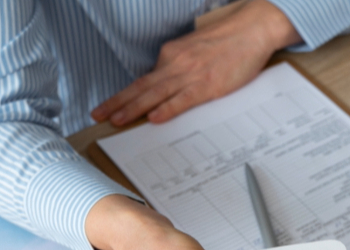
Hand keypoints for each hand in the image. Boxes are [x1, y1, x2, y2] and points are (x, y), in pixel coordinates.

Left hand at [91, 0, 301, 126]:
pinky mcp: (208, 85)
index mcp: (172, 55)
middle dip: (117, 102)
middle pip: (141, 86)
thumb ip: (181, 66)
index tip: (110, 106)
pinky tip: (153, 118)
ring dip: (133, 108)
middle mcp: (176, 63)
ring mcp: (191, 74)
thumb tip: (168, 85)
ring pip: (155, 94)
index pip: (144, 79)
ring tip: (116, 120)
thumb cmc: (228, 41)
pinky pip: (182, 99)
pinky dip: (166, 109)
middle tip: (97, 115)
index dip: (125, 95)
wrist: (252, 29)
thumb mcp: (196, 50)